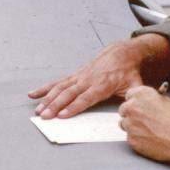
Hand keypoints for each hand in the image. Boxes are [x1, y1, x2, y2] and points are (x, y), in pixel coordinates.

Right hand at [29, 37, 168, 118]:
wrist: (123, 53)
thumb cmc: (128, 72)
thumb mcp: (136, 84)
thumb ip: (136, 97)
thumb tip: (136, 108)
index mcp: (103, 84)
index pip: (86, 98)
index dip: (74, 106)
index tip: (62, 115)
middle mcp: (88, 80)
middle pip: (69, 94)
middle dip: (55, 106)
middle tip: (45, 116)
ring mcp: (79, 77)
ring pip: (60, 88)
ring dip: (48, 99)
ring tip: (38, 110)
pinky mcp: (75, 75)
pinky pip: (57, 82)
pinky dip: (44, 88)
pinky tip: (33, 94)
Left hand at [117, 86, 169, 163]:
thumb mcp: (165, 101)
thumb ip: (150, 101)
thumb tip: (143, 104)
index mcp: (141, 94)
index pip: (129, 96)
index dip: (136, 103)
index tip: (141, 107)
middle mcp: (132, 107)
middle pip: (124, 110)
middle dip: (132, 115)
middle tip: (145, 121)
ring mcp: (130, 125)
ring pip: (125, 125)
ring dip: (134, 128)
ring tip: (151, 131)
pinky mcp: (132, 140)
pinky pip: (130, 139)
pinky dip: (138, 140)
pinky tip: (151, 140)